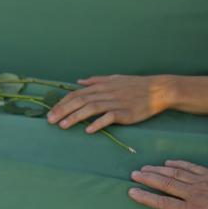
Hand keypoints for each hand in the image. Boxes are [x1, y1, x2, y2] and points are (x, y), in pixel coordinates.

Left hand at [46, 75, 171, 130]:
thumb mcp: (114, 79)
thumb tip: (78, 81)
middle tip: (50, 121)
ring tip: (63, 126)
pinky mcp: (125, 112)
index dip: (62, 103)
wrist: (158, 90)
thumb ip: (95, 80)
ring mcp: (115, 102)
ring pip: (91, 108)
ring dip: (75, 117)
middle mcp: (105, 93)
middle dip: (63, 110)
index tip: (50, 112)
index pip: (76, 94)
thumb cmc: (135, 85)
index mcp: (101, 86)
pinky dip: (98, 123)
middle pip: (80, 101)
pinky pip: (109, 117)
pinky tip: (88, 130)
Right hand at [128, 160, 207, 208]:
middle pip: (166, 184)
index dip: (146, 198)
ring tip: (144, 167)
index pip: (164, 203)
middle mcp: (194, 194)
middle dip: (148, 179)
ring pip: (175, 173)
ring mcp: (202, 181)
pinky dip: (177, 163)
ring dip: (158, 169)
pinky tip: (168, 162)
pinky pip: (190, 166)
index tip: (132, 192)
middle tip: (133, 174)